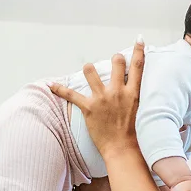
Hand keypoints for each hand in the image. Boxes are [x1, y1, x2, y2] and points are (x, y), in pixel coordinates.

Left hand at [50, 39, 143, 155]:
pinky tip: (50, 85)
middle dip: (115, 59)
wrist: (123, 150)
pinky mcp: (89, 108)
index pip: (138, 67)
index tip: (139, 40)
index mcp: (133, 93)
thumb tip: (133, 92)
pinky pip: (71, 94)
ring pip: (91, 71)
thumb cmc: (134, 136)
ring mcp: (102, 98)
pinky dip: (59, 89)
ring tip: (88, 70)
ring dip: (89, 69)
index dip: (139, 51)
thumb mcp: (141, 113)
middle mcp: (118, 92)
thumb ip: (135, 99)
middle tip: (114, 62)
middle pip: (116, 63)